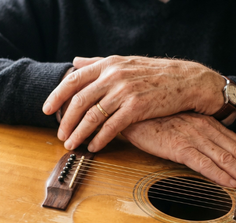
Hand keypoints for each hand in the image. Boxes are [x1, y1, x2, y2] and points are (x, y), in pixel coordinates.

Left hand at [43, 55, 224, 151]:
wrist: (188, 81)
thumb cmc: (156, 74)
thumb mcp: (125, 63)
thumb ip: (99, 63)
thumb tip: (76, 62)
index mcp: (109, 65)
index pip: (74, 80)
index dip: (57, 96)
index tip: (46, 110)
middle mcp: (114, 76)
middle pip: (79, 100)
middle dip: (65, 120)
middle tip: (60, 134)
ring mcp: (125, 91)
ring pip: (92, 115)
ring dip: (79, 133)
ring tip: (72, 144)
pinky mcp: (137, 107)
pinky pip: (112, 127)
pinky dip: (100, 139)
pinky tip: (94, 147)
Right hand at [121, 113, 235, 192]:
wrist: (128, 111)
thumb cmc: (153, 121)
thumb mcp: (181, 127)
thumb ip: (197, 139)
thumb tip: (213, 156)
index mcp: (207, 124)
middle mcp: (204, 128)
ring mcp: (191, 136)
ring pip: (225, 158)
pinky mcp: (176, 145)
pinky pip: (202, 162)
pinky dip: (218, 174)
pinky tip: (231, 184)